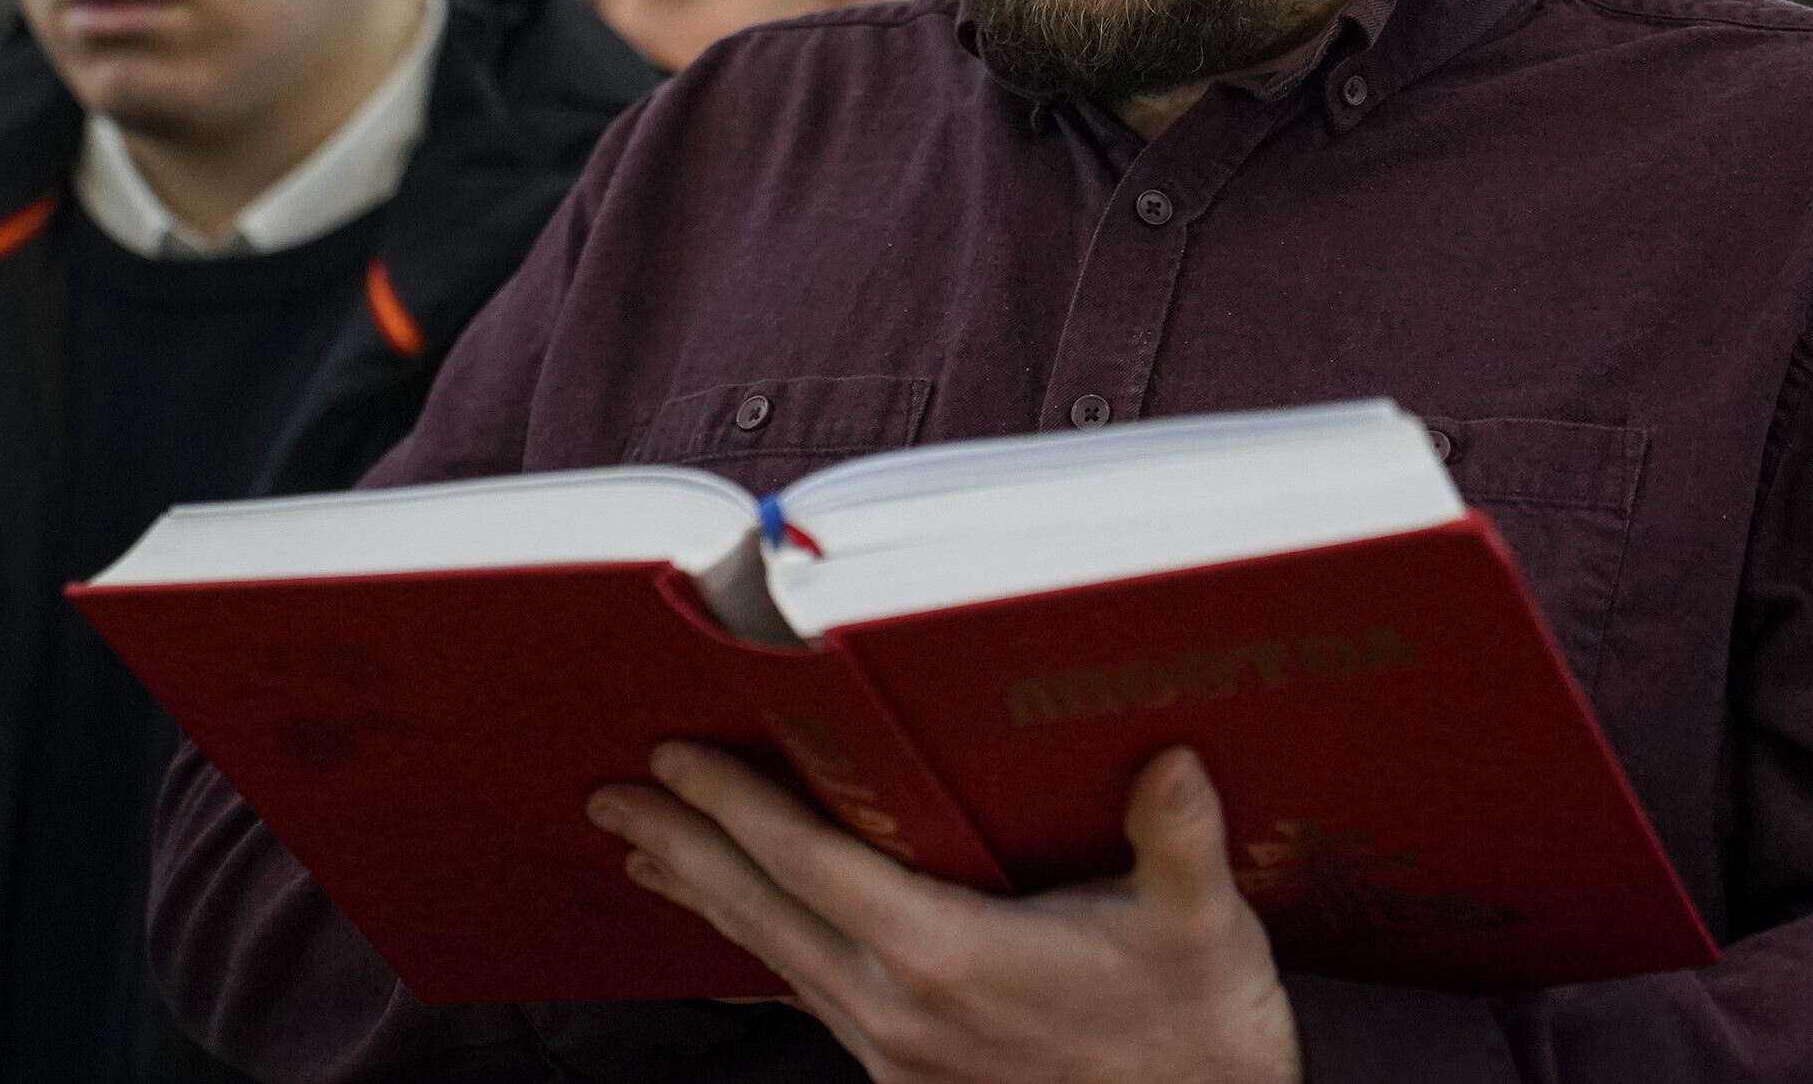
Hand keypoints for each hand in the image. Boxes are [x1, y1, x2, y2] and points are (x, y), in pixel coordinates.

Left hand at [589, 741, 1301, 1083]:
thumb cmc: (1199, 1028)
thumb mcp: (1201, 927)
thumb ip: (1178, 841)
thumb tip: (1173, 763)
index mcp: (947, 957)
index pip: (809, 863)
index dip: (734, 806)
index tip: (672, 760)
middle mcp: (899, 1008)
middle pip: (762, 910)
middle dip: (681, 846)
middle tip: (611, 795)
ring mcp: (896, 1050)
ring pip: (774, 958)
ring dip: (706, 898)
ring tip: (646, 856)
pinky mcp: (907, 1076)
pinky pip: (808, 997)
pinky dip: (759, 951)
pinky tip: (743, 937)